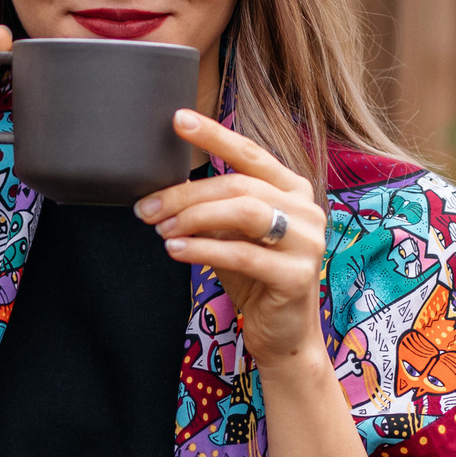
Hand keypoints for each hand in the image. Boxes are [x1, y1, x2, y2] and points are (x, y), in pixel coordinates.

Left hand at [135, 114, 328, 374]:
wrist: (283, 337)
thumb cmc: (254, 280)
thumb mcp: (231, 236)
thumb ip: (214, 211)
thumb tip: (163, 191)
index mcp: (293, 191)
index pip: (250, 153)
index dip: (214, 134)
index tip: (178, 119)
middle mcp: (306, 210)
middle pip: (239, 185)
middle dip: (186, 194)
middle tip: (148, 208)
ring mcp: (307, 242)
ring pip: (244, 211)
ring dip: (195, 217)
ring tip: (162, 229)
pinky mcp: (298, 275)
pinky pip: (243, 253)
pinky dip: (203, 249)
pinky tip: (175, 250)